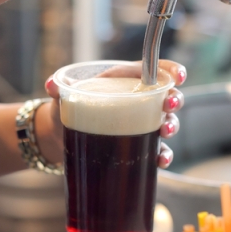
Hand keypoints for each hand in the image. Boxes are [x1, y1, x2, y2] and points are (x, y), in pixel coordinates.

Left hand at [38, 60, 186, 168]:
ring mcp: (138, 125)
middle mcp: (137, 102)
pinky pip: (155, 151)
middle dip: (174, 100)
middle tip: (170, 105)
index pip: (154, 71)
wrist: (58, 135)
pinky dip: (162, 156)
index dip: (171, 70)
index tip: (179, 76)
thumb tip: (51, 85)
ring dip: (171, 126)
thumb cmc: (67, 106)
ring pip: (165, 123)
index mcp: (125, 82)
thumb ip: (59, 88)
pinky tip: (161, 160)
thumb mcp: (64, 95)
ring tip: (165, 131)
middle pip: (166, 97)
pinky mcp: (135, 146)